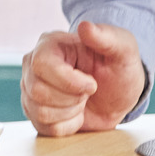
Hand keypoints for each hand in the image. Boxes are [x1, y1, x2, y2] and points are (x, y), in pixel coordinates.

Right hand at [20, 21, 145, 135]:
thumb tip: (85, 26)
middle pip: (38, 91)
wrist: (118, 95)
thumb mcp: (124, 50)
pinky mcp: (34, 112)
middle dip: (72, 98)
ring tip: (81, 100)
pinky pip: (44, 128)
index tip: (93, 84)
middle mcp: (33, 66)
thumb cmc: (119, 68)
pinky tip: (76, 113)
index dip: (69, 81)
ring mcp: (30, 90)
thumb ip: (107, 36)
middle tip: (88, 90)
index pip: (42, 65)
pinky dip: (68, 126)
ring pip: (40, 112)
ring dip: (71, 112)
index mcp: (49, 45)